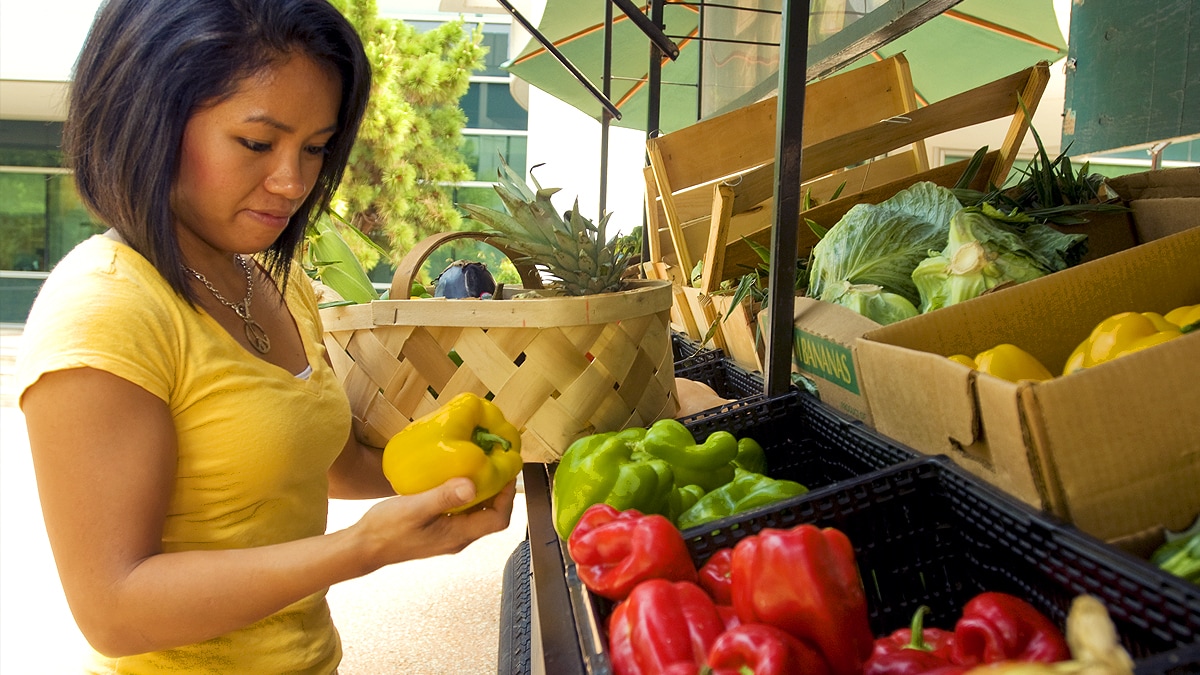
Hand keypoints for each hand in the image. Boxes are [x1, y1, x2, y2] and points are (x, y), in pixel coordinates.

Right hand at [351, 476, 517, 570]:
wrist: (363, 547)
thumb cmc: (387, 530)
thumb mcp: (415, 509)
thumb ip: (444, 497)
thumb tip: (472, 484)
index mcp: (458, 535)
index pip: (498, 520)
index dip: (507, 497)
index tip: (506, 473)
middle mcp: (458, 538)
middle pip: (490, 516)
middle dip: (498, 492)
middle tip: (495, 465)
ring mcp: (448, 535)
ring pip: (476, 514)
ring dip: (482, 492)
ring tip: (479, 467)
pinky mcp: (437, 530)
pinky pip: (460, 512)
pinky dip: (464, 496)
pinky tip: (453, 479)